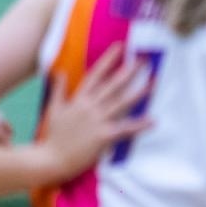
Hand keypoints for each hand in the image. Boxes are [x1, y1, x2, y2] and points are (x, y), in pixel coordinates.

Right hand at [38, 45, 151, 175]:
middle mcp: (89, 107)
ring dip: (139, 92)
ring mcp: (96, 121)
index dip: (108, 60)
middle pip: (113, 85)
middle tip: (144, 59)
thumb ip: (58, 89)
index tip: (120, 47)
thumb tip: (59, 72)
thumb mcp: (53, 109)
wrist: (51, 159)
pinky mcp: (103, 136)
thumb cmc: (53, 136)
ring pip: (121, 103)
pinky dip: (139, 125)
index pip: (96, 74)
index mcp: (79, 99)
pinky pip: (125, 129)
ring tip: (153, 82)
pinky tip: (153, 120)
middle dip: (129, 71)